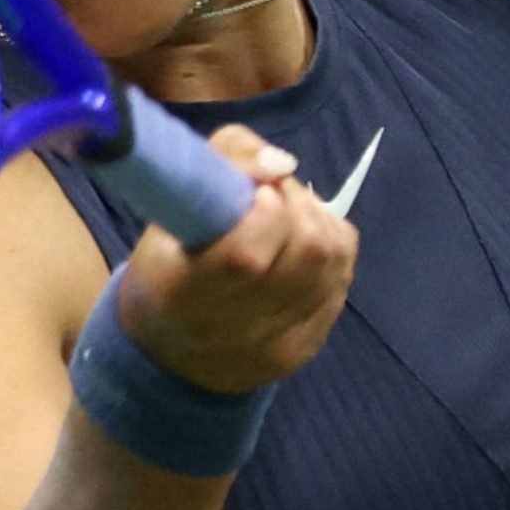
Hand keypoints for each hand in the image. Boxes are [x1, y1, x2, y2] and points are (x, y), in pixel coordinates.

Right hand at [114, 124, 356, 393]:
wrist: (171, 350)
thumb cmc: (169, 260)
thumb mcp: (172, 202)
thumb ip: (226, 159)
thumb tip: (282, 164)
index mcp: (179, 291)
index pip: (246, 255)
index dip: (269, 213)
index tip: (261, 193)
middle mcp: (227, 328)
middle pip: (306, 252)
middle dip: (299, 206)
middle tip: (275, 197)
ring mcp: (272, 345)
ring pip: (332, 261)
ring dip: (318, 223)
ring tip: (288, 218)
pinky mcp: (305, 349)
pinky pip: (341, 279)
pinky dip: (330, 251)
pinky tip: (300, 249)